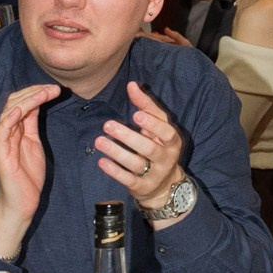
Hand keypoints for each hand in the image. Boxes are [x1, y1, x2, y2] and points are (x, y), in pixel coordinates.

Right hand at [0, 82, 59, 257]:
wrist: (21, 202)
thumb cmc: (27, 175)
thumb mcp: (33, 142)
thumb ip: (31, 124)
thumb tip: (36, 103)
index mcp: (11, 129)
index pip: (20, 102)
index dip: (35, 92)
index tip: (54, 88)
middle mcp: (3, 132)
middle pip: (14, 102)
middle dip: (35, 92)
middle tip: (53, 88)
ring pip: (10, 112)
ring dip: (29, 100)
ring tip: (46, 93)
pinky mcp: (0, 153)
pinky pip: (2, 132)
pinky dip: (11, 118)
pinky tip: (23, 109)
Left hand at [92, 81, 185, 211]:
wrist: (165, 185)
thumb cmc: (158, 147)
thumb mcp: (157, 128)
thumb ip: (146, 107)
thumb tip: (132, 84)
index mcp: (172, 141)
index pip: (166, 131)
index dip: (152, 123)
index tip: (136, 114)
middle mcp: (166, 158)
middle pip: (149, 148)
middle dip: (128, 136)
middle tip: (108, 125)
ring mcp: (155, 174)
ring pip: (137, 163)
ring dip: (117, 152)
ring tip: (99, 141)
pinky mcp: (142, 187)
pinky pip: (128, 179)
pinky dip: (114, 171)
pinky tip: (102, 161)